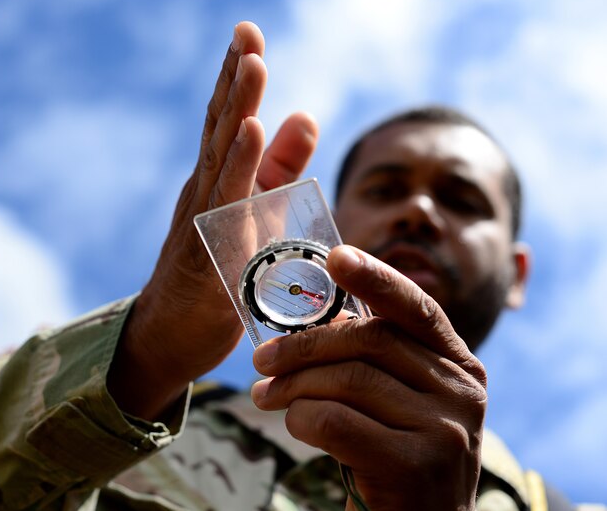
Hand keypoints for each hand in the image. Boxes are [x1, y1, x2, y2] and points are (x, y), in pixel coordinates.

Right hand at [107, 22, 318, 419]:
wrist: (169, 336)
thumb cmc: (214, 273)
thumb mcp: (254, 212)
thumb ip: (279, 168)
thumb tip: (306, 114)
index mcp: (215, 180)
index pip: (226, 120)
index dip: (236, 76)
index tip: (248, 31)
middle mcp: (203, 191)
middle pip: (220, 128)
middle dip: (236, 79)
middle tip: (247, 32)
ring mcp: (201, 221)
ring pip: (220, 158)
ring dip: (237, 110)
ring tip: (252, 66)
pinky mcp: (206, 253)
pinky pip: (224, 206)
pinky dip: (238, 168)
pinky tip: (247, 134)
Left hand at [251, 246, 486, 510]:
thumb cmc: (393, 455)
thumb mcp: (399, 402)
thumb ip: (375, 360)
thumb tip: (314, 319)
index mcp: (458, 366)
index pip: (416, 308)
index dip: (375, 277)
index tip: (335, 257)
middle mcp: (462, 392)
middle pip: (369, 340)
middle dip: (304, 345)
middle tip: (261, 360)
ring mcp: (445, 431)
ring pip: (347, 379)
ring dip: (292, 385)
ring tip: (264, 395)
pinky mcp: (415, 466)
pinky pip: (335, 421)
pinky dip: (301, 417)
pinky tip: (292, 423)